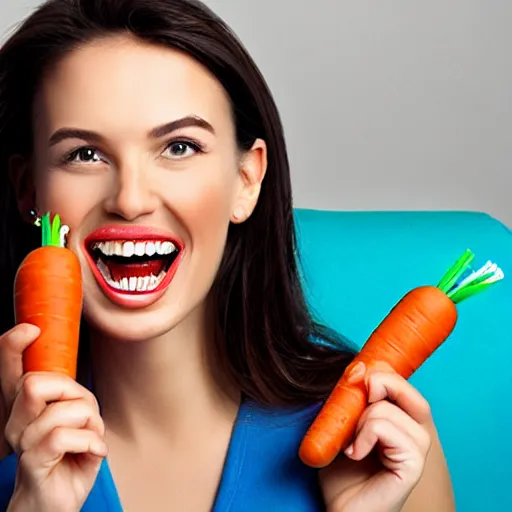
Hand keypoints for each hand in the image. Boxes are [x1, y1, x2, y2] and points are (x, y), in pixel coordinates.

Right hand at [0, 324, 106, 511]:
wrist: (56, 503)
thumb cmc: (68, 458)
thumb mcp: (75, 420)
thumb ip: (71, 398)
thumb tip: (75, 384)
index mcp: (24, 408)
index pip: (9, 370)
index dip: (12, 345)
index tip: (31, 330)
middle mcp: (16, 421)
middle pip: (37, 382)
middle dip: (76, 393)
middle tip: (86, 415)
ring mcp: (22, 442)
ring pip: (62, 409)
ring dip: (90, 422)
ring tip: (91, 438)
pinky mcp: (33, 462)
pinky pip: (65, 436)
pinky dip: (91, 441)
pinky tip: (95, 451)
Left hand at [320, 362, 431, 511]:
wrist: (339, 509)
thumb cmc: (339, 469)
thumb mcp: (341, 423)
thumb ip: (351, 397)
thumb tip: (359, 366)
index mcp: (402, 419)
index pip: (399, 379)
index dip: (376, 371)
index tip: (352, 377)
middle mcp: (415, 431)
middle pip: (404, 387)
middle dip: (374, 385)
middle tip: (353, 407)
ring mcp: (416, 449)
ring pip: (385, 409)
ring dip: (358, 421)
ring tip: (351, 445)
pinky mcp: (412, 465)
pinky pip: (384, 428)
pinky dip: (363, 435)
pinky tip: (355, 454)